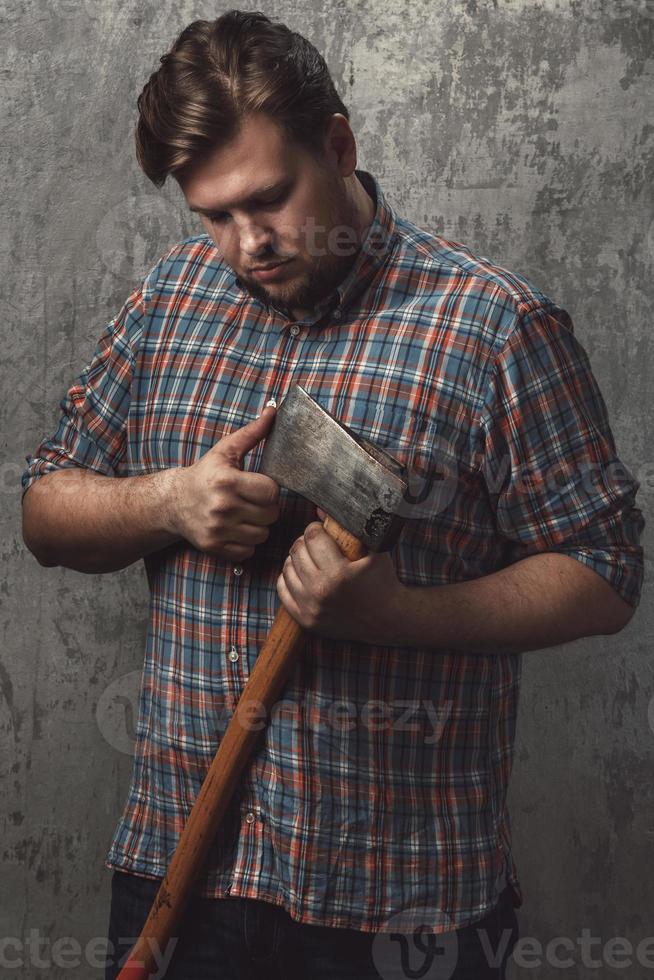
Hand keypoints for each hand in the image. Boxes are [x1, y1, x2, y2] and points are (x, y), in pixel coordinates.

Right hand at [166, 406, 279, 559]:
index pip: (271, 492)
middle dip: (265, 508)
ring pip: (263, 535)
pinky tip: (236, 528)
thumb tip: (273, 410)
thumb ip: (253, 433)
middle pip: (271, 515)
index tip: (258, 486)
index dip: (269, 489)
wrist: (173, 502)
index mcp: (227, 481)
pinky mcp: (214, 546)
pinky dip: (247, 542)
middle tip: (251, 500)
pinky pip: (249, 550)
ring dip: (258, 526)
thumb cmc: (205, 474)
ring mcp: (217, 529)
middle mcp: (221, 507)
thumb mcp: (226, 451)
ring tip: (244, 514)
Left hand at [276, 518, 407, 643]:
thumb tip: (320, 510)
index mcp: (338, 574)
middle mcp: (320, 592)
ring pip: (287, 569)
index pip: (312, 537)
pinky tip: (303, 574)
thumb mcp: (374, 549)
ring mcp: (310, 608)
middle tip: (316, 543)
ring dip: (297, 559)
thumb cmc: (382, 580)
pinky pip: (283, 590)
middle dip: (305, 541)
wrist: (387, 619)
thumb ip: (350, 527)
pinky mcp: (305, 619)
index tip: (322, 530)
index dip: (315, 528)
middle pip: (297, 551)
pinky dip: (289, 578)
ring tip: (310, 558)